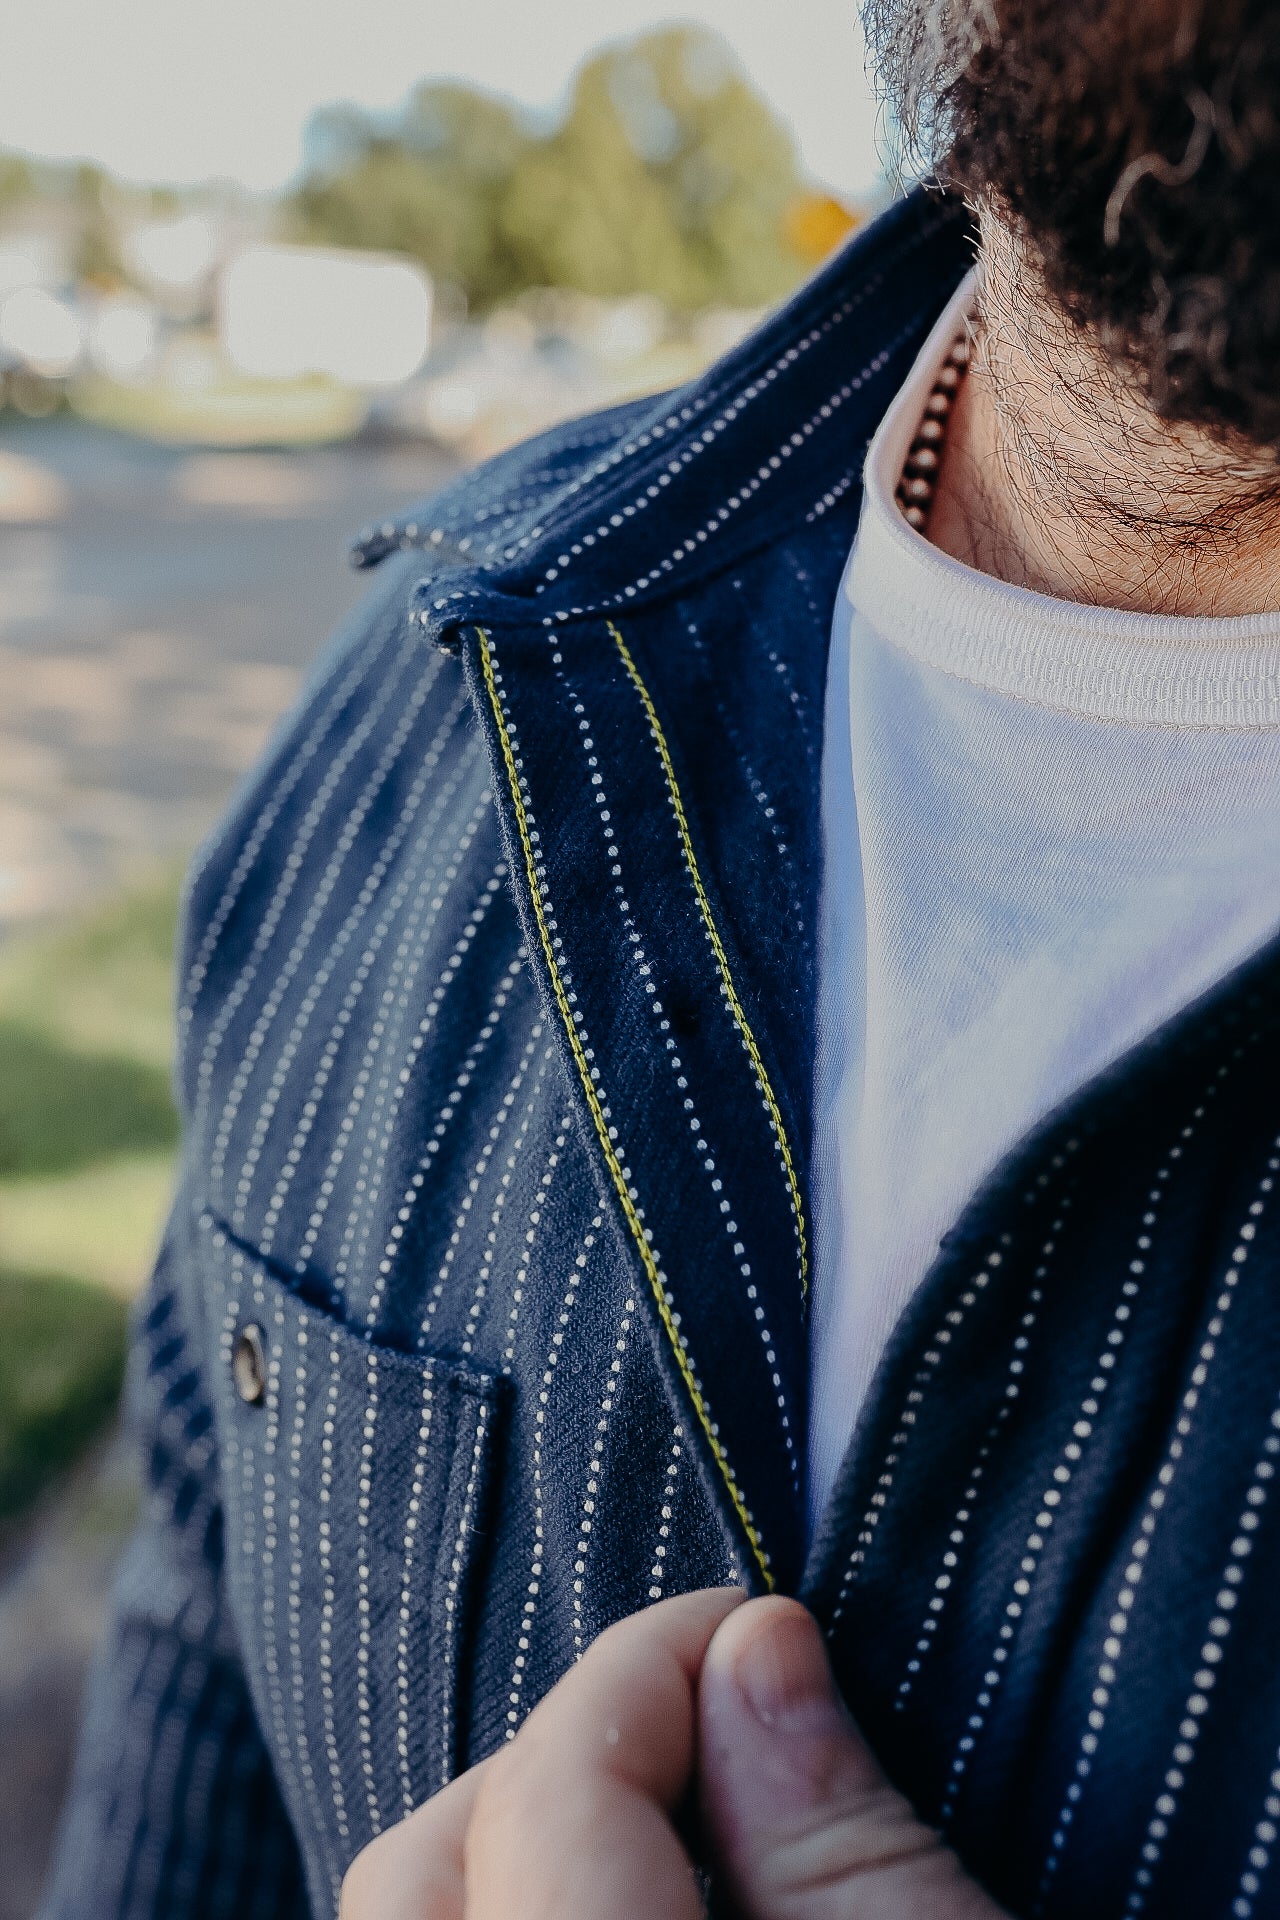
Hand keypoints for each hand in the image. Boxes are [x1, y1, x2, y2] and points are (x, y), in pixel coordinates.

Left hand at [340, 1588, 1007, 1919]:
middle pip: (415, 1875)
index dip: (654, 1671)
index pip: (549, 1804)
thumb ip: (843, 1846)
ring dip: (524, 1842)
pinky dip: (514, 1913)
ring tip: (678, 1813)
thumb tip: (758, 1648)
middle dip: (560, 1754)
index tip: (762, 1630)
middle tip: (711, 1722)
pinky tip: (641, 1903)